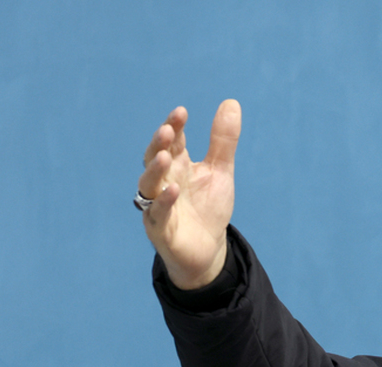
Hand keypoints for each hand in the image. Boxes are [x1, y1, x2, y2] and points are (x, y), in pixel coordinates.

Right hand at [138, 99, 240, 289]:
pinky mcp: (160, 229)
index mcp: (177, 165)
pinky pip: (158, 213)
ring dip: (155, 170)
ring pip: (149, 184)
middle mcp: (163, 181)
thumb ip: (223, 141)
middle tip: (168, 130)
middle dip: (160, 144)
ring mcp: (158, 205)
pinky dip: (164, 202)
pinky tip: (173, 190)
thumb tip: (231, 102)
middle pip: (154, 158)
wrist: (208, 249)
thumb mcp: (220, 171)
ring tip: (165, 156)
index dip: (175, 126)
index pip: (173, 141)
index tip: (182, 112)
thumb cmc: (208, 207)